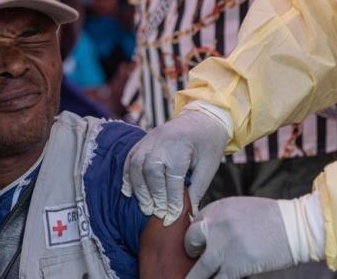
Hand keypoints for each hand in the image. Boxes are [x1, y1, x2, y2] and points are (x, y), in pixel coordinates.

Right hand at [122, 110, 229, 224]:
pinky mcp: (144, 140)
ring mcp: (150, 140)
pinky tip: (128, 191)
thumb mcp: (208, 167)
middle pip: (151, 174)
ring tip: (145, 207)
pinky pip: (130, 158)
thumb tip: (188, 215)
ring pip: (137, 167)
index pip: (172, 181)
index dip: (171, 202)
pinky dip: (127, 175)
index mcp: (180, 147)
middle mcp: (161, 142)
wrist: (203, 117)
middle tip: (157, 214)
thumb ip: (196, 190)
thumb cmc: (209, 144)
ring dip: (139, 189)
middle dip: (153, 197)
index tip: (170, 218)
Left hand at [184, 193, 324, 277]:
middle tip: (196, 255)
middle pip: (191, 240)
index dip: (196, 234)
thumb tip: (206, 233)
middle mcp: (216, 225)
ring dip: (194, 275)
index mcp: (218, 208)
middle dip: (191, 249)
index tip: (198, 241)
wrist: (295, 228)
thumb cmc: (272, 219)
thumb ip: (222, 218)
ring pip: (199, 267)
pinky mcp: (234, 266)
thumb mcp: (241, 208)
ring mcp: (223, 247)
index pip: (195, 221)